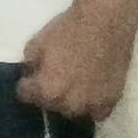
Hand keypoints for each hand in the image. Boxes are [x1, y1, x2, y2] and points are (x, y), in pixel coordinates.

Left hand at [15, 0, 137, 120]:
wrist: (105, 23)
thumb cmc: (68, 30)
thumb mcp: (36, 42)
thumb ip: (30, 63)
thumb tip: (30, 73)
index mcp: (46, 89)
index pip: (26, 95)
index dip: (26, 85)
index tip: (29, 78)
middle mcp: (68, 103)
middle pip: (50, 105)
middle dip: (46, 94)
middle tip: (51, 80)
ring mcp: (91, 104)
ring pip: (72, 111)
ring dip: (68, 102)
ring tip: (70, 88)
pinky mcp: (111, 101)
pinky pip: (96, 113)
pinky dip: (90, 106)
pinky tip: (89, 94)